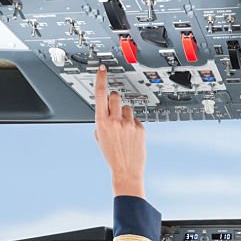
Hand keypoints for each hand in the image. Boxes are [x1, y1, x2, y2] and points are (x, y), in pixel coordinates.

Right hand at [93, 65, 145, 197]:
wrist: (126, 171)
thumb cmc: (112, 156)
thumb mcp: (100, 138)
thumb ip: (101, 122)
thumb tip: (105, 110)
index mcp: (102, 122)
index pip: (100, 94)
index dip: (101, 79)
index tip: (102, 69)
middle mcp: (115, 121)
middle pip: (115, 96)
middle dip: (114, 99)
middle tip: (114, 108)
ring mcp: (129, 124)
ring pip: (126, 107)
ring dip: (124, 114)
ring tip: (123, 129)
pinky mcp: (140, 128)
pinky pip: (136, 119)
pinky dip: (133, 124)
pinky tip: (131, 136)